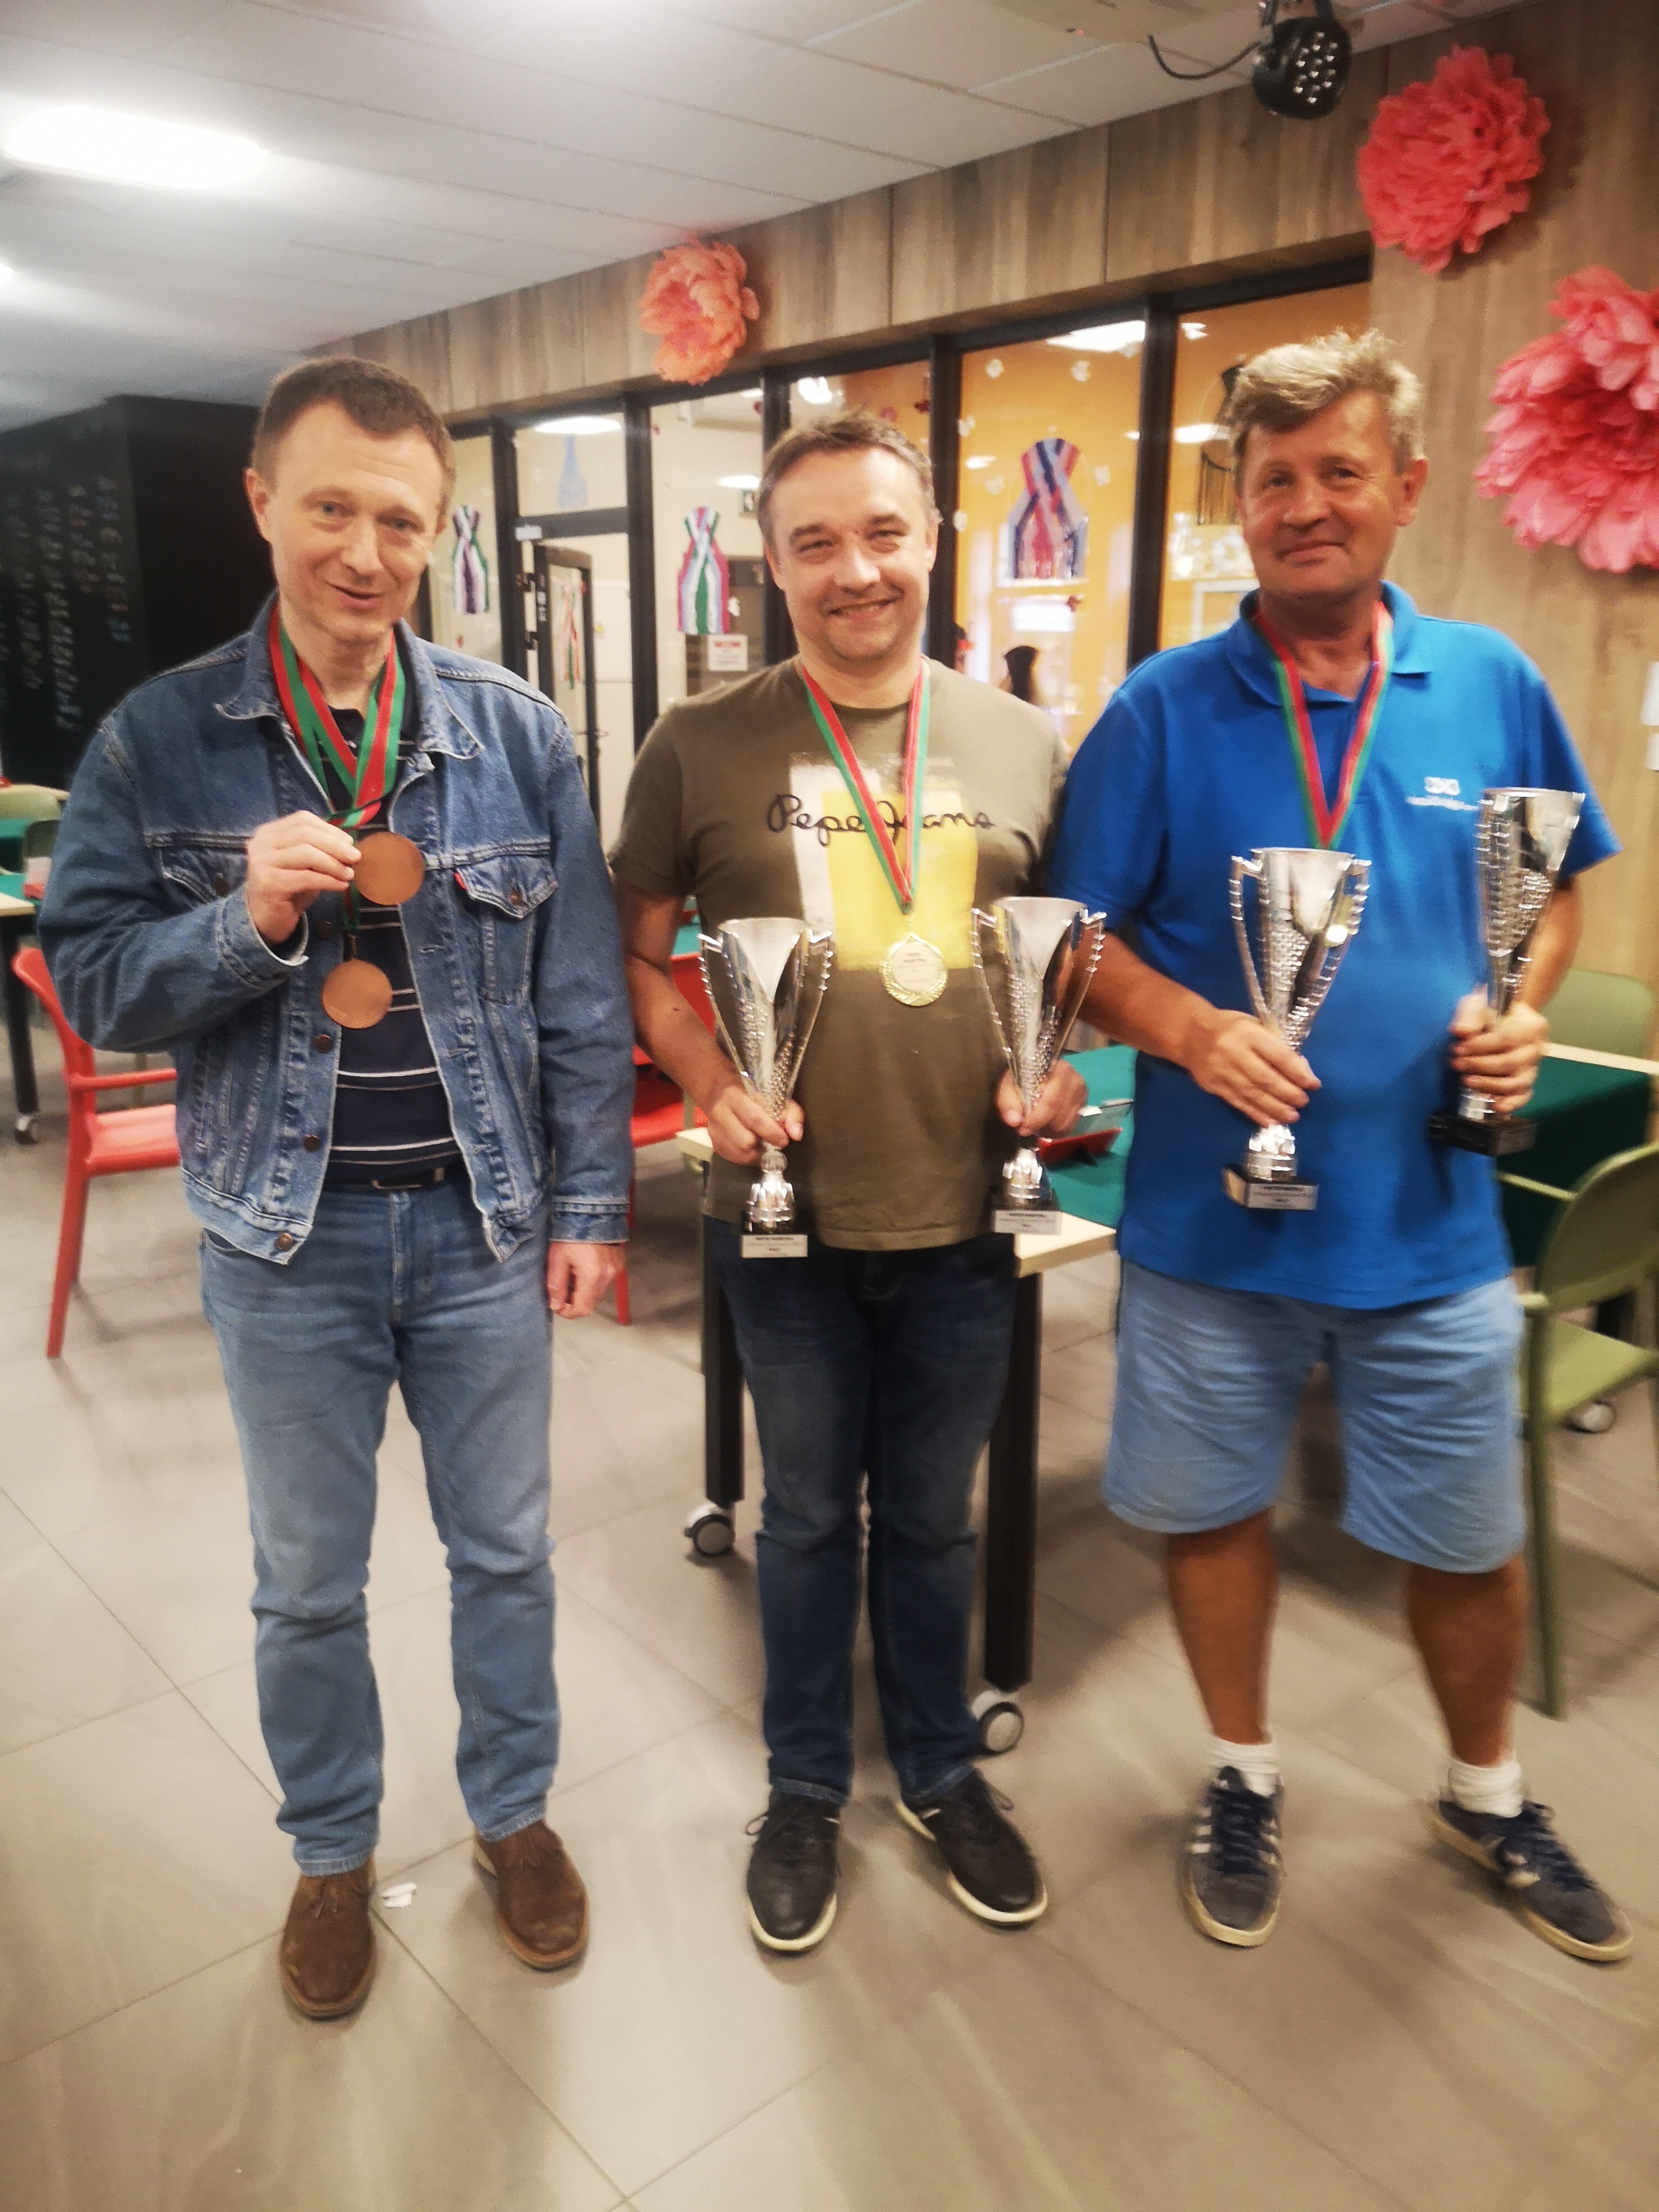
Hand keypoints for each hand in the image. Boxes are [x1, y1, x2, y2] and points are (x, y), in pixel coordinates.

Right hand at [245, 812, 357, 946]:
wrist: (265, 921)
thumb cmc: (288, 891)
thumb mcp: (305, 865)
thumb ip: (319, 850)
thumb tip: (348, 845)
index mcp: (269, 833)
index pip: (302, 820)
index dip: (329, 829)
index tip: (350, 842)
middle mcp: (261, 843)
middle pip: (305, 834)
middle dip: (335, 845)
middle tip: (356, 857)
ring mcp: (261, 862)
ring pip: (306, 854)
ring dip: (333, 863)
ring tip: (349, 874)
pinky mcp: (268, 883)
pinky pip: (305, 877)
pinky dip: (328, 880)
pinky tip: (341, 886)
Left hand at [546, 1241, 623, 1318]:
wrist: (591, 1212)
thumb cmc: (570, 1234)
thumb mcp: (557, 1259)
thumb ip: (556, 1285)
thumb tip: (556, 1306)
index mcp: (592, 1276)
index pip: (583, 1308)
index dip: (568, 1313)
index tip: (557, 1306)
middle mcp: (608, 1276)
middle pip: (592, 1303)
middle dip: (575, 1302)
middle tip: (562, 1290)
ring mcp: (616, 1270)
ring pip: (598, 1293)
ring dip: (584, 1292)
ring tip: (571, 1277)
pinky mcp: (618, 1263)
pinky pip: (604, 1281)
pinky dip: (593, 1282)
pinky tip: (583, 1269)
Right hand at [700, 1067, 802, 1167]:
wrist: (715, 1089)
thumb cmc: (747, 1091)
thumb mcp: (771, 1093)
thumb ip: (789, 1112)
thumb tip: (796, 1134)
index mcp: (734, 1096)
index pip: (754, 1119)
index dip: (772, 1132)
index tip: (783, 1139)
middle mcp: (720, 1113)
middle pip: (745, 1141)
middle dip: (764, 1145)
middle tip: (773, 1141)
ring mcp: (713, 1129)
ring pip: (739, 1153)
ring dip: (756, 1153)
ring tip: (762, 1144)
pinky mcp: (713, 1141)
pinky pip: (733, 1157)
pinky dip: (746, 1156)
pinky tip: (752, 1148)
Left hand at [998, 1061, 1086, 1137]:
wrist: (1036, 1072)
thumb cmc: (1023, 1077)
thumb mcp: (1009, 1084)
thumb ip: (1009, 1101)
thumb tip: (1014, 1120)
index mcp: (1057, 1069)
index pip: (1052, 1101)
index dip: (1037, 1118)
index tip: (1024, 1127)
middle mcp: (1074, 1080)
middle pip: (1060, 1114)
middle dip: (1041, 1125)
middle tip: (1027, 1127)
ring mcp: (1081, 1093)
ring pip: (1066, 1123)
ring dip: (1049, 1129)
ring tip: (1036, 1123)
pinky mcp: (1083, 1104)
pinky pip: (1071, 1126)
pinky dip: (1057, 1129)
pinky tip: (1047, 1123)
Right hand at [1184, 1007, 1316, 1127]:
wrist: (1189, 1034)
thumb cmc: (1230, 1027)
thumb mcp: (1254, 1025)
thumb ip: (1275, 1044)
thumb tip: (1301, 1070)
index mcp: (1247, 1032)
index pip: (1278, 1055)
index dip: (1298, 1072)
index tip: (1313, 1084)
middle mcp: (1233, 1052)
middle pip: (1265, 1078)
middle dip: (1288, 1093)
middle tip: (1303, 1102)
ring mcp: (1221, 1070)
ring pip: (1252, 1093)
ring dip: (1275, 1107)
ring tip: (1292, 1116)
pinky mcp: (1213, 1086)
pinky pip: (1237, 1102)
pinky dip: (1255, 1113)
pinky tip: (1270, 1121)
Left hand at [1447, 992, 1547, 1115]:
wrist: (1502, 1017)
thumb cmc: (1490, 1010)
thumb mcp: (1478, 1003)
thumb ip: (1470, 1015)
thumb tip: (1460, 1032)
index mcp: (1532, 1026)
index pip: (1506, 1039)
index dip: (1480, 1047)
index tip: (1457, 1048)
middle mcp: (1537, 1048)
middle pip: (1511, 1063)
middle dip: (1479, 1066)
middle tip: (1456, 1063)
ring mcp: (1534, 1067)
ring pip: (1516, 1084)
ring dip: (1488, 1085)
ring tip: (1466, 1080)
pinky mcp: (1528, 1082)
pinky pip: (1523, 1096)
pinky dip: (1509, 1104)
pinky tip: (1493, 1105)